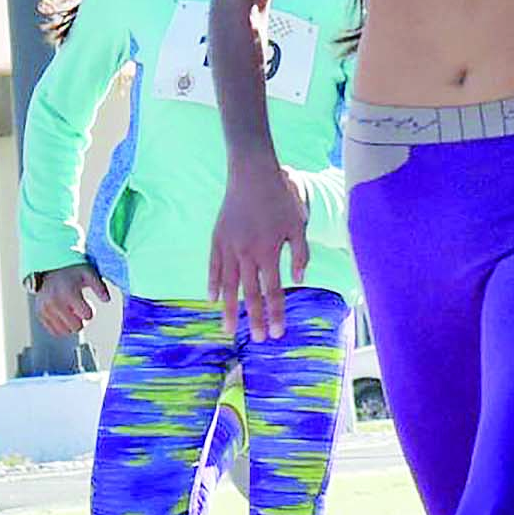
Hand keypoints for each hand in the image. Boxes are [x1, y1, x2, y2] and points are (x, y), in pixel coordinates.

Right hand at [32, 263, 110, 337]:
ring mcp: (46, 309)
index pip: (86, 315)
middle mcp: (55, 302)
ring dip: (71, 325)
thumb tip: (107, 300)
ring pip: (65, 332)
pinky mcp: (40, 314)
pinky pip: (53, 331)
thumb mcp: (89, 273)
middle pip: (76, 327)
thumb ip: (100, 287)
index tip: (87, 306)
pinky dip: (60, 327)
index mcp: (68, 293)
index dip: (89, 312)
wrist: (49, 269)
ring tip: (71, 314)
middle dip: (81, 321)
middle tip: (78, 311)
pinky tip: (63, 318)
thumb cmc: (71, 272)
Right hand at [210, 159, 307, 339]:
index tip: (278, 333)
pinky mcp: (217, 239)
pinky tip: (213, 299)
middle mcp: (246, 254)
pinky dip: (213, 283)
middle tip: (258, 339)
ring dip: (230, 309)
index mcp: (269, 252)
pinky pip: (213, 267)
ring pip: (229, 285)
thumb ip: (300, 254)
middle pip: (250, 294)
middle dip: (255, 319)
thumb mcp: (298, 226)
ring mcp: (228, 247)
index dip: (276, 313)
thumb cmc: (280, 200)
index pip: (273, 291)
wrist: (252, 175)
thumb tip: (298, 280)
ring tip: (230, 329)